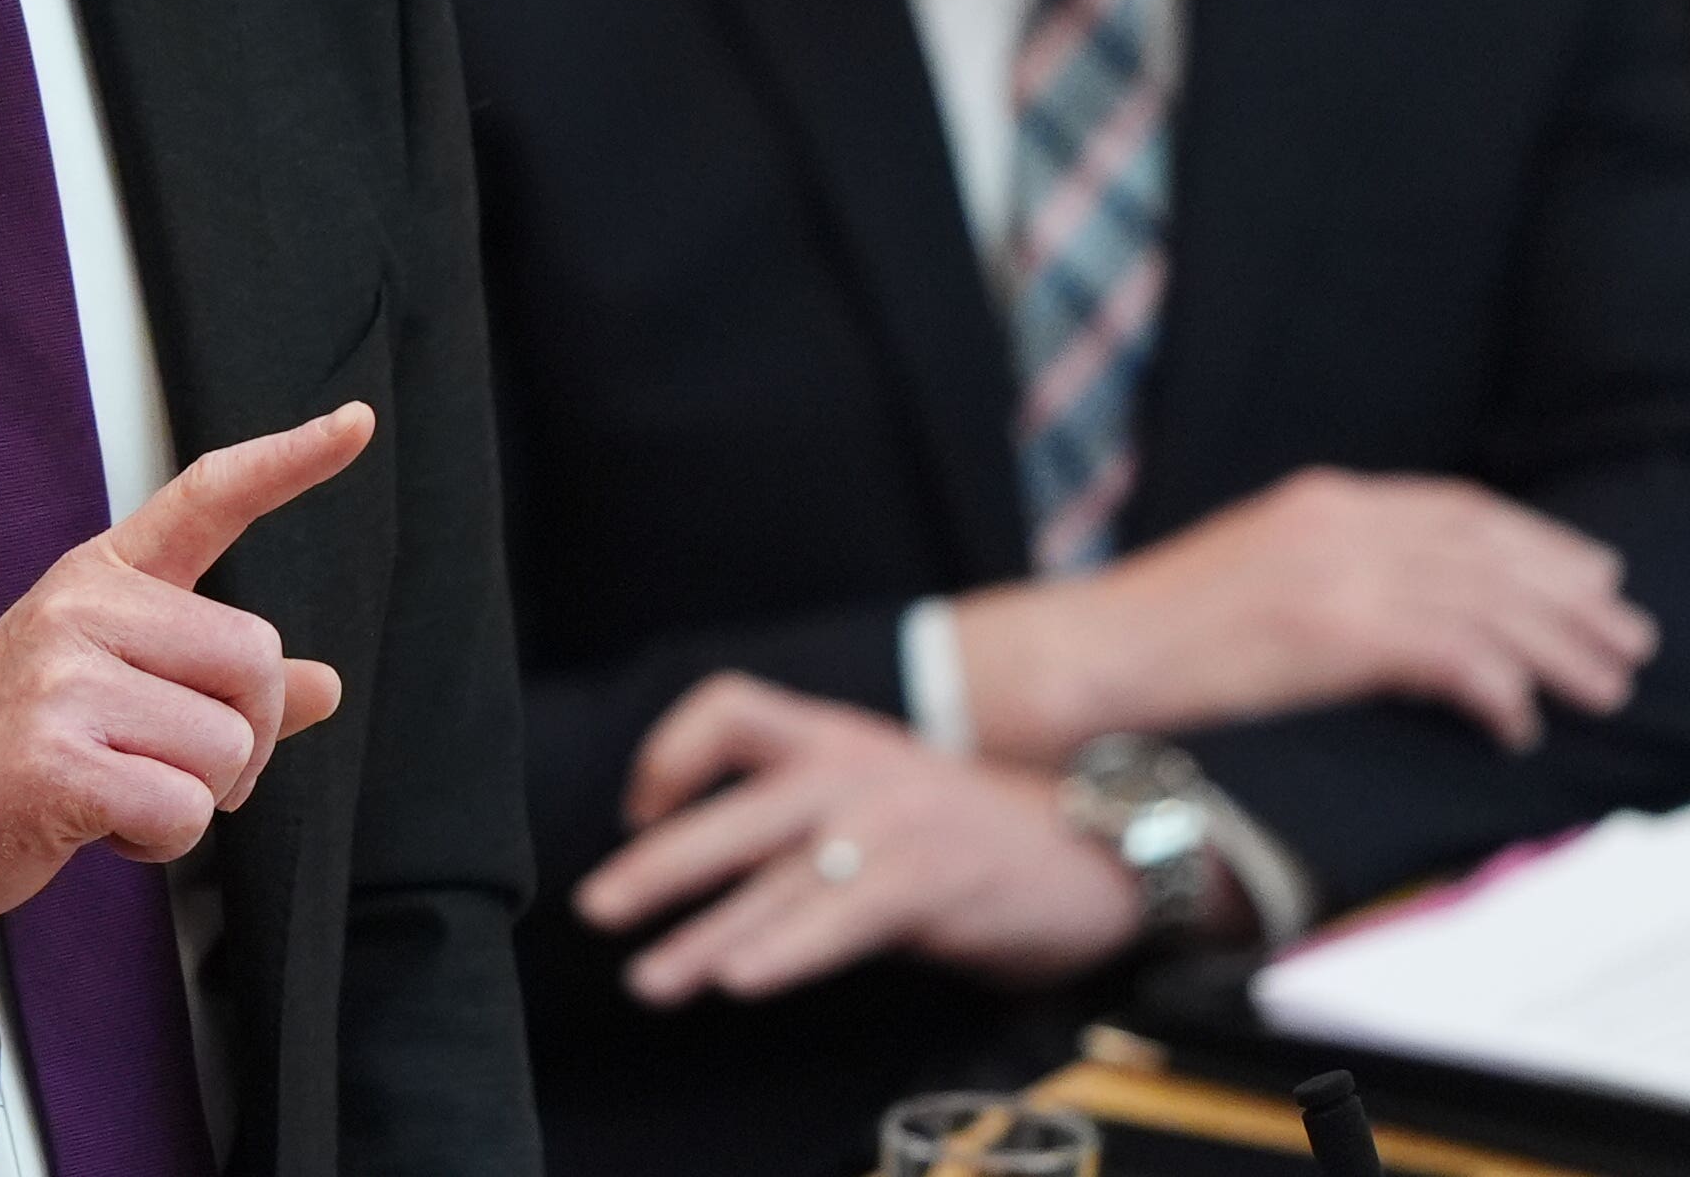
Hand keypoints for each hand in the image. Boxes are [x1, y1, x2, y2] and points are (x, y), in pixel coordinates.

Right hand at [0, 403, 369, 939]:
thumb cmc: (15, 750)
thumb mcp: (114, 689)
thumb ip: (216, 680)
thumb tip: (326, 686)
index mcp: (99, 577)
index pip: (208, 497)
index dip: (290, 461)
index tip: (357, 424)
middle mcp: (82, 609)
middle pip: (256, 659)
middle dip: (247, 736)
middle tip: (176, 765)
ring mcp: (63, 682)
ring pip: (228, 745)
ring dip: (196, 797)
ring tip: (120, 792)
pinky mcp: (56, 762)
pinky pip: (185, 808)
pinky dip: (162, 838)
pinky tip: (102, 826)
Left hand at [573, 675, 1147, 1003]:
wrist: (1094, 852)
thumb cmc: (973, 838)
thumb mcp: (880, 795)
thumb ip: (804, 816)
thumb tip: (713, 873)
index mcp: (836, 736)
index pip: (730, 709)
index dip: (670, 754)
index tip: (637, 809)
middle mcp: (854, 766)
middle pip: (731, 811)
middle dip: (654, 866)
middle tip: (595, 908)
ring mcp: (891, 820)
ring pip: (773, 882)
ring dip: (701, 937)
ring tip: (648, 980)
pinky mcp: (927, 878)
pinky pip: (838, 917)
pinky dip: (785, 949)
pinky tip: (741, 979)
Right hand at [955, 469, 1655, 760]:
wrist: (1083, 656)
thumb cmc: (1159, 638)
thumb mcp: (1257, 577)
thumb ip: (1331, 573)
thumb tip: (1408, 616)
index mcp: (1322, 501)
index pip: (1459, 509)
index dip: (1538, 543)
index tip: (1594, 576)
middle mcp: (1338, 523)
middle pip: (1489, 550)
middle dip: (1571, 596)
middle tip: (1629, 638)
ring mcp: (1334, 573)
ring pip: (1486, 601)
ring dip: (1558, 647)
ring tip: (1605, 686)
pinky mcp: (1330, 631)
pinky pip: (1449, 654)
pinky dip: (1497, 689)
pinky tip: (1518, 724)